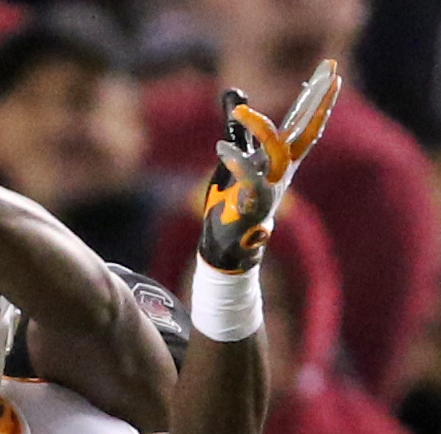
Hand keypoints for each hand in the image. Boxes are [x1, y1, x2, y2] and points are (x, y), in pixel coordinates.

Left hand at [199, 59, 341, 270]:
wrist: (230, 244)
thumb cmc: (235, 200)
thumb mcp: (238, 156)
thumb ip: (238, 128)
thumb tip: (234, 92)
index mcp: (281, 160)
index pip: (304, 124)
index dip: (317, 99)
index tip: (330, 71)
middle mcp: (281, 172)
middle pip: (305, 132)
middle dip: (318, 103)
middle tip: (329, 74)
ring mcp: (271, 187)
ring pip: (278, 151)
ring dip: (260, 127)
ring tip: (238, 111)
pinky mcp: (253, 204)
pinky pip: (250, 178)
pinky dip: (236, 161)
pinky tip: (221, 147)